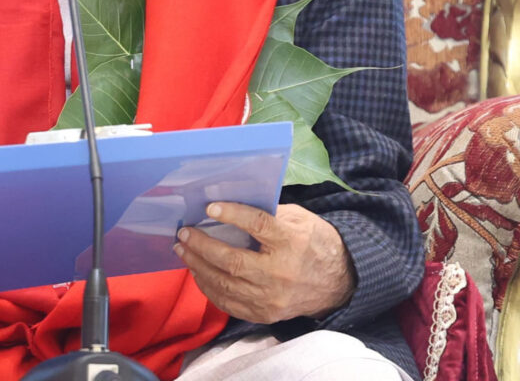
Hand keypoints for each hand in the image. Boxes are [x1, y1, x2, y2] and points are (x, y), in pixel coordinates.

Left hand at [173, 202, 354, 322]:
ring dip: (198, 266)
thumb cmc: (314, 244)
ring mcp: (271, 298)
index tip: (210, 208)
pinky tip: (198, 272)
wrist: (337, 284)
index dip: (233, 215)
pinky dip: (208, 288)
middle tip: (184, 233)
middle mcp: (280, 273)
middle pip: (233, 261)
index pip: (258, 226)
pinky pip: (228, 303)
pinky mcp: (264, 314)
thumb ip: (270, 213)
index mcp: (292, 242)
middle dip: (202, 246)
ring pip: (225, 285)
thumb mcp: (300, 219)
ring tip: (183, 250)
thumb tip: (232, 205)